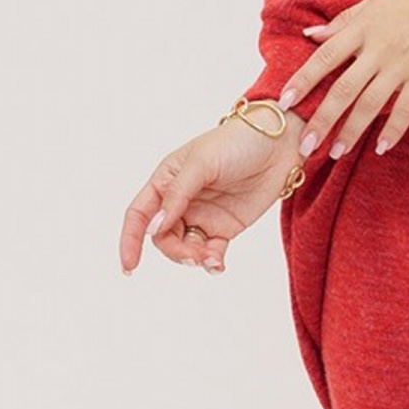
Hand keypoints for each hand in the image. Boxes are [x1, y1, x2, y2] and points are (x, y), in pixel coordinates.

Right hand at [118, 108, 305, 275]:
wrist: (279, 144)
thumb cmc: (236, 142)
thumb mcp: (202, 163)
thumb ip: (177, 195)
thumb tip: (154, 227)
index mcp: (166, 180)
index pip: (139, 214)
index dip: (130, 240)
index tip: (129, 266)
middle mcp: (180, 200)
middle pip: (163, 237)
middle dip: (174, 251)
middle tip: (194, 256)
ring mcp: (203, 215)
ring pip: (185, 247)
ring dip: (193, 258)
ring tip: (210, 259)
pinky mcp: (226, 227)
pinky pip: (211, 251)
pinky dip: (211, 262)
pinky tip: (217, 264)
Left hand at [281, 0, 408, 161]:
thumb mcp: (376, 0)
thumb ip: (344, 21)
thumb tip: (311, 34)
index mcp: (363, 29)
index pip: (325, 57)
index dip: (303, 80)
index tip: (284, 101)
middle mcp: (379, 50)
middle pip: (344, 89)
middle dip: (322, 119)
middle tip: (304, 144)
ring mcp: (402, 66)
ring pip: (370, 104)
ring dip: (351, 131)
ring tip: (335, 153)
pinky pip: (405, 110)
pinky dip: (393, 130)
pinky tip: (380, 147)